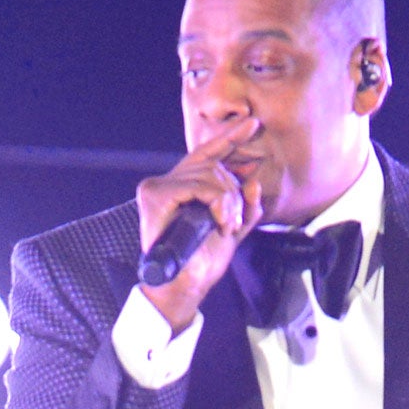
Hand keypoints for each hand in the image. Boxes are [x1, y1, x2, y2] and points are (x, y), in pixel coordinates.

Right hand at [135, 115, 265, 331]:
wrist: (184, 285)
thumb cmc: (202, 262)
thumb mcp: (232, 228)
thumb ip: (244, 206)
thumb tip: (253, 181)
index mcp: (181, 188)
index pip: (207, 154)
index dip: (230, 138)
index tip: (252, 124)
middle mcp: (165, 184)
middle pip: (214, 166)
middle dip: (233, 193)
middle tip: (234, 221)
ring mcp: (157, 188)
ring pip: (210, 175)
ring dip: (227, 202)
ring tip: (226, 225)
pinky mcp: (155, 195)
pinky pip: (200, 187)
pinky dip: (216, 204)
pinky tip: (219, 222)